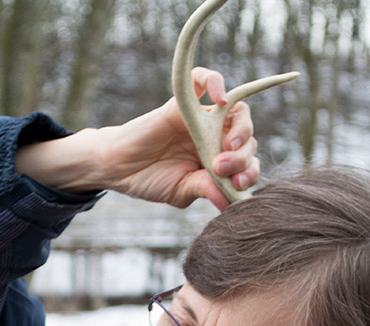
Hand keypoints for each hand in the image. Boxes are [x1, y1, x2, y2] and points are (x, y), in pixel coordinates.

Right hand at [97, 67, 258, 209]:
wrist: (120, 169)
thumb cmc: (151, 180)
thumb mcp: (183, 191)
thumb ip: (208, 191)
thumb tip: (231, 203)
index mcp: (219, 159)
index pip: (247, 160)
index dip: (249, 172)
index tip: (238, 185)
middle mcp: (215, 135)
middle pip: (246, 137)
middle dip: (241, 156)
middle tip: (222, 169)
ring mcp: (201, 117)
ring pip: (236, 110)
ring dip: (240, 128)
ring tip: (227, 146)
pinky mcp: (183, 102)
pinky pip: (204, 79)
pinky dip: (215, 83)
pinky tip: (220, 99)